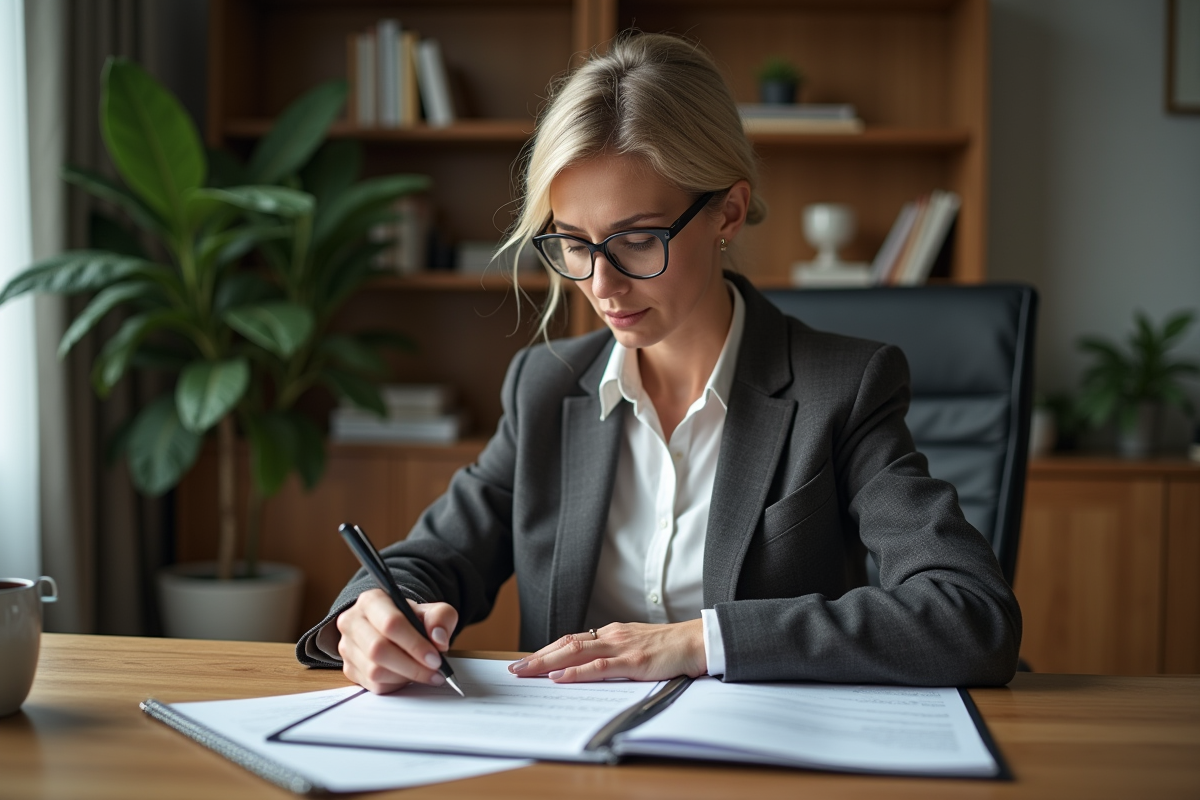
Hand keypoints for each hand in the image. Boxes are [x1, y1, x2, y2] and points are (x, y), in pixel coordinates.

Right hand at [336, 589, 457, 693]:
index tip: (435, 658)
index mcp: (372, 601)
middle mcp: (353, 622)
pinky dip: (396, 685)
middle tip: (434, 671)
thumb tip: (439, 640)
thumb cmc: (411, 619)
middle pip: (378, 650)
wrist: (393, 628)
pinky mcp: (349, 668)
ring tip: (425, 673)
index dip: (415, 644)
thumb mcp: (432, 611)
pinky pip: (373, 685)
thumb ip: (441, 619)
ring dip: (405, 677)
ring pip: (374, 671)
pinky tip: (408, 676)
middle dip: (412, 665)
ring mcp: (347, 647)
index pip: (390, 623)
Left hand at [508, 619, 705, 682]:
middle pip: (565, 644)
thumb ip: (614, 656)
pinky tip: (560, 677)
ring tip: (525, 672)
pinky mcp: (632, 661)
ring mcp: (621, 647)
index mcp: (612, 633)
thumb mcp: (636, 648)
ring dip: (547, 662)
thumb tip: (590, 670)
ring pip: (575, 652)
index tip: (526, 661)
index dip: (547, 650)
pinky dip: (576, 672)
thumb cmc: (670, 648)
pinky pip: (598, 667)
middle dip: (537, 657)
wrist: (697, 641)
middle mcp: (612, 636)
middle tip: (514, 668)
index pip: (571, 640)